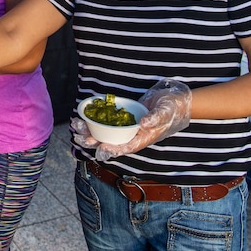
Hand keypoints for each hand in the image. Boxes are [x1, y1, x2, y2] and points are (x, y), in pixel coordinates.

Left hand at [73, 79, 191, 161]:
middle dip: (93, 142)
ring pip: (105, 134)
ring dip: (90, 132)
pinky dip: (94, 122)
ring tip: (75, 128)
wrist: (175, 101)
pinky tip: (82, 118)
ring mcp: (126, 128)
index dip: (113, 149)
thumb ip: (155, 118)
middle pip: (110, 143)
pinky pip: (106, 123)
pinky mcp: (122, 119)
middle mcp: (133, 136)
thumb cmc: (171, 108)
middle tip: (78, 138)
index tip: (100, 148)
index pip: (126, 147)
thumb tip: (143, 124)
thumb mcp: (165, 111)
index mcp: (143, 138)